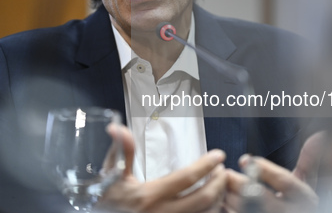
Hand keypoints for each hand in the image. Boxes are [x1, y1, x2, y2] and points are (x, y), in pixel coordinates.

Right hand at [100, 124, 228, 212]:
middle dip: (219, 183)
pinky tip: (210, 202)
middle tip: (223, 170)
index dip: (206, 166)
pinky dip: (210, 211)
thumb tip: (118, 128)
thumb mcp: (113, 173)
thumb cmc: (108, 198)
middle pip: (204, 199)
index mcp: (150, 195)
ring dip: (217, 199)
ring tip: (219, 185)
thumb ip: (123, 150)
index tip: (218, 156)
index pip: (187, 178)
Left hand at [223, 132, 324, 212]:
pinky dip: (224, 207)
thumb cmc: (299, 204)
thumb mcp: (307, 184)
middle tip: (227, 172)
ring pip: (245, 208)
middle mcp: (289, 212)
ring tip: (222, 183)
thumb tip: (318, 137)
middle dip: (240, 182)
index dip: (264, 168)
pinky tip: (221, 198)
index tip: (245, 159)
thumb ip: (308, 162)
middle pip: (261, 196)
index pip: (284, 181)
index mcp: (304, 198)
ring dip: (229, 195)